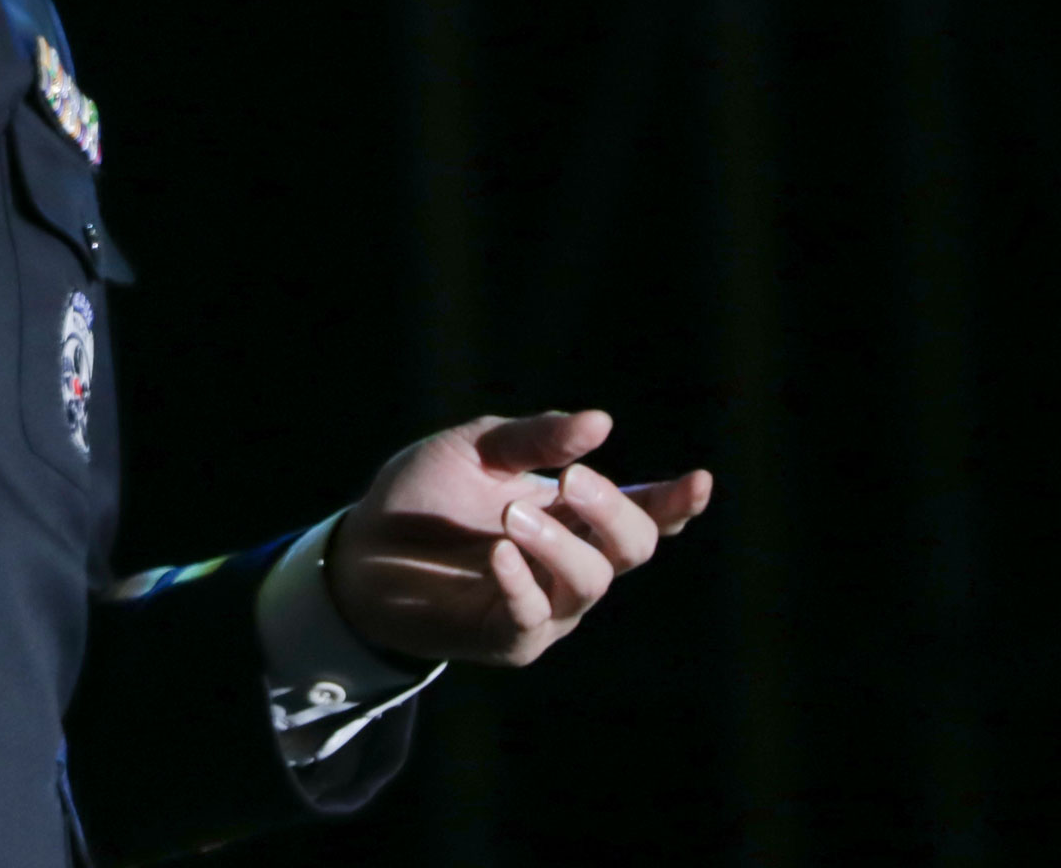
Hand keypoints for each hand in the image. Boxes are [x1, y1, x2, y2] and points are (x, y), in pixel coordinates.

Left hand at [326, 409, 711, 669]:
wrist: (361, 550)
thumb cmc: (425, 495)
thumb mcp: (476, 448)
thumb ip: (536, 439)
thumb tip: (601, 421)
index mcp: (575, 515)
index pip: (645, 512)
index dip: (677, 503)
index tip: (698, 481)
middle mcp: (572, 562)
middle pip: (634, 547)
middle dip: (613, 512)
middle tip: (573, 480)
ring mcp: (547, 606)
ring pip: (591, 582)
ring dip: (558, 544)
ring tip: (511, 518)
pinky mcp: (510, 638)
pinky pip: (534, 619)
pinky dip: (522, 584)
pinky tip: (498, 554)